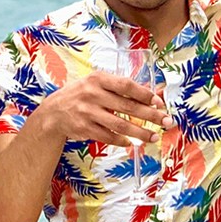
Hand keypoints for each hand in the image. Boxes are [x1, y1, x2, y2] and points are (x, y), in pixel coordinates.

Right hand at [40, 70, 171, 144]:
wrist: (53, 112)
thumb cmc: (81, 95)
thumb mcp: (97, 84)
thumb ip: (121, 87)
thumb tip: (152, 93)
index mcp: (98, 79)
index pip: (126, 85)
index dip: (145, 94)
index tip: (159, 102)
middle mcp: (93, 94)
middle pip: (128, 106)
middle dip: (151, 115)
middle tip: (166, 121)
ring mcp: (88, 112)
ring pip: (121, 125)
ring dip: (140, 132)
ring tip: (154, 136)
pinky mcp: (84, 128)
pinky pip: (108, 136)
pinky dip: (122, 140)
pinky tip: (132, 142)